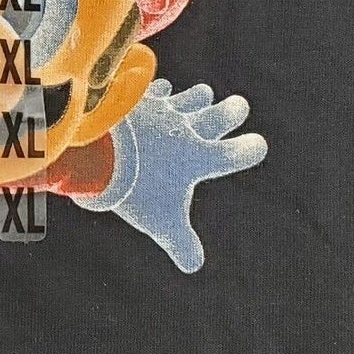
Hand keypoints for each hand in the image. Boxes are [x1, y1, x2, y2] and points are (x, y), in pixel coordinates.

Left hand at [89, 79, 267, 272]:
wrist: (96, 146)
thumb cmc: (133, 186)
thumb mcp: (160, 222)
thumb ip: (180, 244)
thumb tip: (193, 265)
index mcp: (198, 158)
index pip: (236, 153)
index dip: (250, 149)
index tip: (257, 145)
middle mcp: (185, 130)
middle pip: (218, 116)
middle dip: (230, 112)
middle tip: (239, 105)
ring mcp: (160, 110)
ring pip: (188, 99)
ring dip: (197, 98)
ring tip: (203, 93)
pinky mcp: (136, 99)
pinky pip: (154, 91)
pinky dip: (160, 91)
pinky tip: (159, 88)